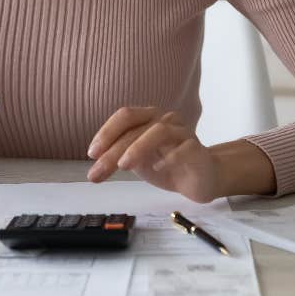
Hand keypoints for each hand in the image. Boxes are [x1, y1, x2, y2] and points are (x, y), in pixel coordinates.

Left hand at [86, 106, 220, 202]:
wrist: (202, 179)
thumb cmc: (167, 165)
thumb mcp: (138, 160)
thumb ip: (119, 156)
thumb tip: (94, 165)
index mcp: (148, 117)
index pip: (125, 116)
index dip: (106, 132)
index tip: (91, 154)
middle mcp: (165, 119)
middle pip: (136, 128)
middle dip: (113, 150)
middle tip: (98, 171)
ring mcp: (182, 132)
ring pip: (158, 131)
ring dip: (138, 148)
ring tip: (124, 166)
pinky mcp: (197, 149)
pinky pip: (183, 148)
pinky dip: (169, 157)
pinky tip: (157, 168)